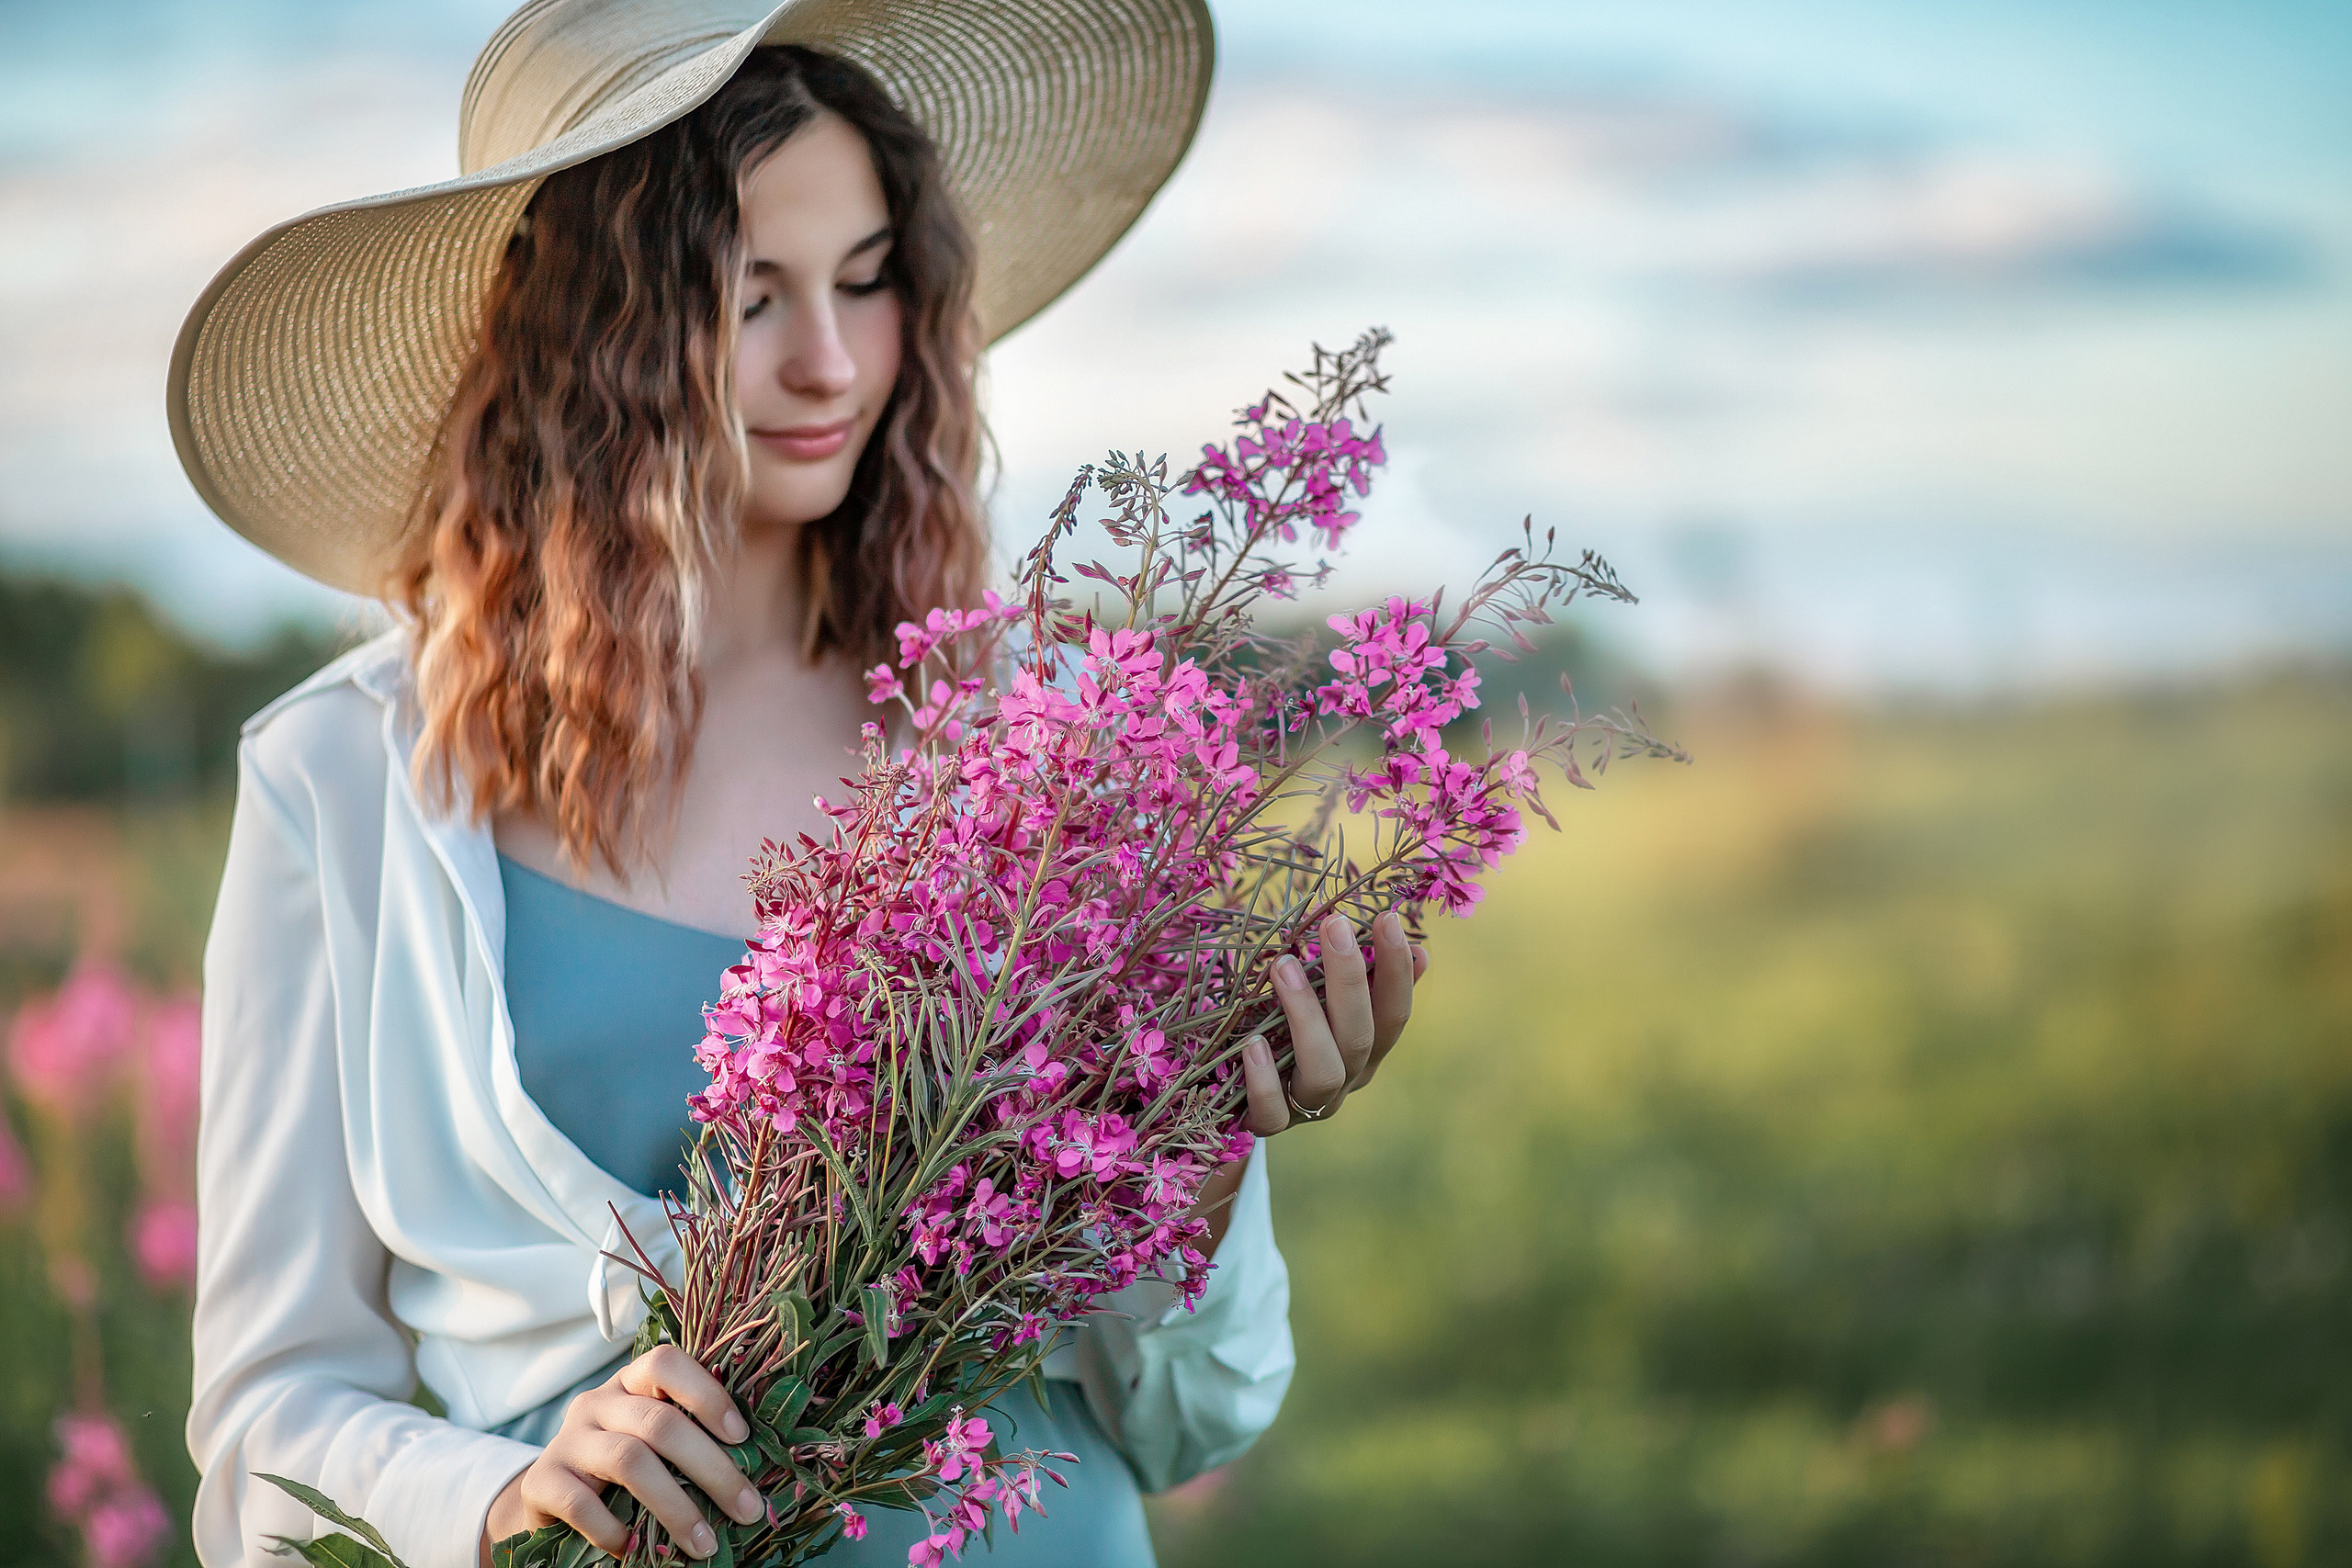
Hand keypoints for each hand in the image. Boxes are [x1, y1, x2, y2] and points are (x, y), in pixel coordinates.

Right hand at [480, 1345, 762, 1564]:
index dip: (707, 1395)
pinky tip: (633, 1549)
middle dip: (711, 1468)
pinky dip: (614, 1530)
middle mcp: (597, 1402)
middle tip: (747, 1509)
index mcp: (631, 1383)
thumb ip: (686, 1438)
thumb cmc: (620, 1467)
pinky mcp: (542, 1481)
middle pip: (659, 1422)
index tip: (742, 1437)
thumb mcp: (651, 1442)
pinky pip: (582, 1503)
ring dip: (675, 1507)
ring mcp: (567, 1439)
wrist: (549, 1496)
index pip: (666, 1364)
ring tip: (706, 1544)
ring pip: (629, 1461)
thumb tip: (753, 1472)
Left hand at [1238, 909, 1426, 1135]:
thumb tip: (1420, 948)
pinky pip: (1273, 1111)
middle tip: (1334, 925)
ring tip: (1282, 966)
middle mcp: (1348, 1078)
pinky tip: (1251, 1045)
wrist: (1246, 1101)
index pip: (1394, 1011)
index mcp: (1368, 1050)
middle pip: (1362, 1035)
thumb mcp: (1330, 1007)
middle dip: (1350, 978)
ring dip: (1306, 1015)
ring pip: (1325, 1070)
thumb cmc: (1292, 1035)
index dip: (1396, 968)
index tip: (1388, 918)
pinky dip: (1264, 1079)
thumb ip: (1365, 981)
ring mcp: (1311, 1104)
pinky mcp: (1271, 1123)